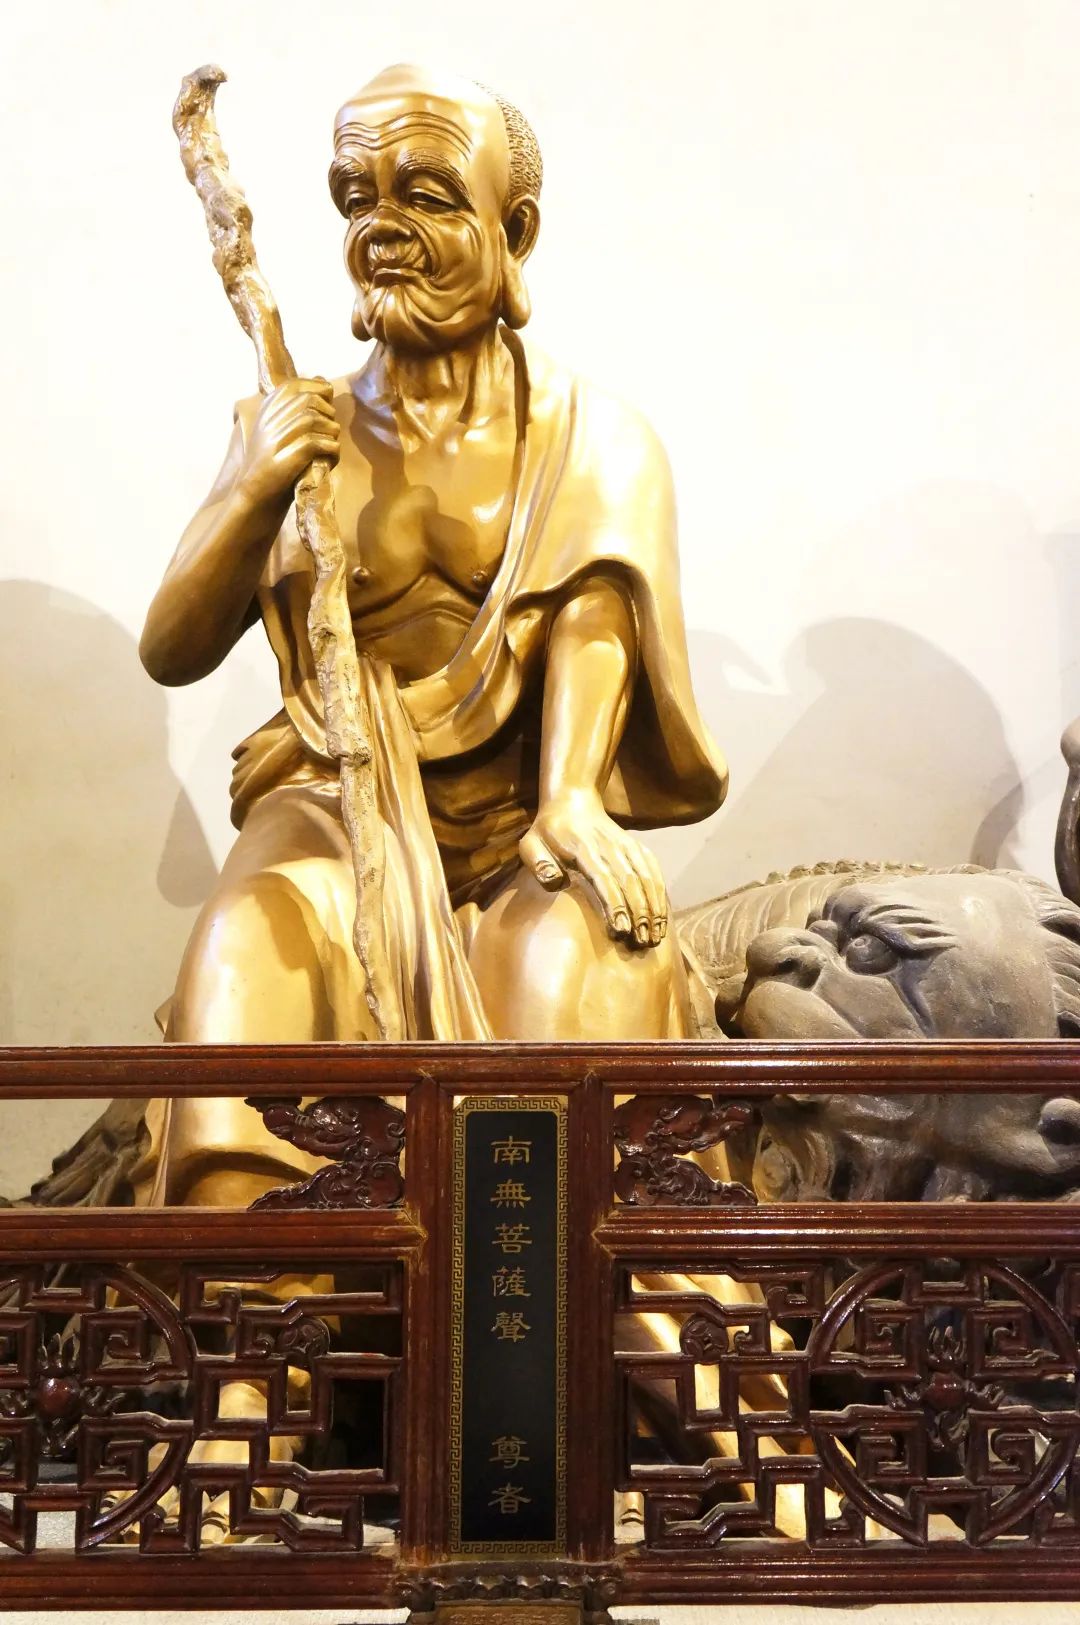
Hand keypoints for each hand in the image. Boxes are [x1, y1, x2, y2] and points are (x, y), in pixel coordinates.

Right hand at [236, 378, 340, 509]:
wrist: (255, 495)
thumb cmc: (274, 461)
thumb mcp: (279, 427)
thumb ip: (297, 406)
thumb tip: (323, 380)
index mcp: (266, 409)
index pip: (296, 385)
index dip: (318, 391)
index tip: (326, 407)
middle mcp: (269, 421)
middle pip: (309, 401)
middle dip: (328, 413)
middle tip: (330, 429)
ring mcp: (275, 439)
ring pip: (314, 420)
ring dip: (331, 432)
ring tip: (331, 444)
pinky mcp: (285, 459)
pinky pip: (317, 443)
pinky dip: (331, 449)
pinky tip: (331, 456)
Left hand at [519, 790, 668, 946]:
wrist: (573, 801)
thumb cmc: (548, 831)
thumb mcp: (530, 843)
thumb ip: (538, 863)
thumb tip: (556, 882)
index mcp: (583, 847)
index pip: (603, 878)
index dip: (614, 904)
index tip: (620, 930)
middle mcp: (610, 846)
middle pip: (630, 882)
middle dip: (639, 914)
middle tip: (641, 943)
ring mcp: (627, 845)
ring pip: (646, 877)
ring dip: (653, 908)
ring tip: (655, 937)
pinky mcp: (637, 847)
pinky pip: (654, 870)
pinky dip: (660, 893)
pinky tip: (662, 917)